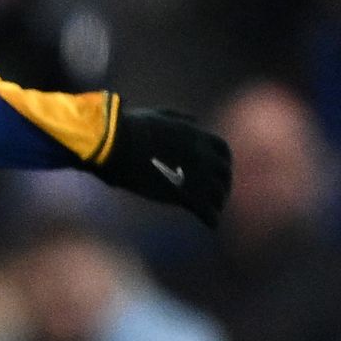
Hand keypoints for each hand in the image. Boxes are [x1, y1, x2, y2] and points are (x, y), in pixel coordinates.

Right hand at [92, 108, 231, 227]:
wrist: (115, 145)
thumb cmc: (128, 129)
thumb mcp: (157, 116)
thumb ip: (178, 118)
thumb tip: (194, 121)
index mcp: (196, 136)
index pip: (222, 150)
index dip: (222, 162)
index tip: (217, 170)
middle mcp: (202, 156)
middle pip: (224, 174)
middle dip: (223, 185)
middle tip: (216, 194)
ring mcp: (196, 176)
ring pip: (218, 195)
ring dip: (217, 203)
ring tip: (212, 212)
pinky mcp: (184, 195)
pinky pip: (207, 211)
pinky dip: (212, 219)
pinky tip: (211, 225)